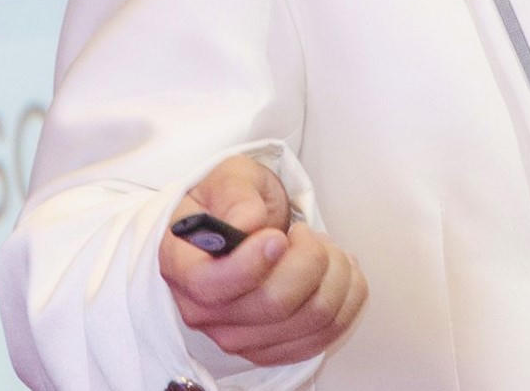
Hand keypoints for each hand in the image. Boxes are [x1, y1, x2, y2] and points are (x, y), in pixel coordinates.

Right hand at [158, 155, 368, 366]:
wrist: (239, 227)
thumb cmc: (231, 203)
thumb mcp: (229, 179)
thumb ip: (237, 197)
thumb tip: (249, 223)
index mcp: (183, 268)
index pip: (212, 286)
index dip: (252, 264)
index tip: (278, 236)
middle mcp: (204, 313)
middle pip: (275, 304)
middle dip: (309, 258)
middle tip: (305, 234)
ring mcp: (239, 338)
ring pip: (312, 319)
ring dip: (335, 274)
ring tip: (323, 249)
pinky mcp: (274, 348)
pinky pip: (328, 335)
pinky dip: (347, 297)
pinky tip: (336, 271)